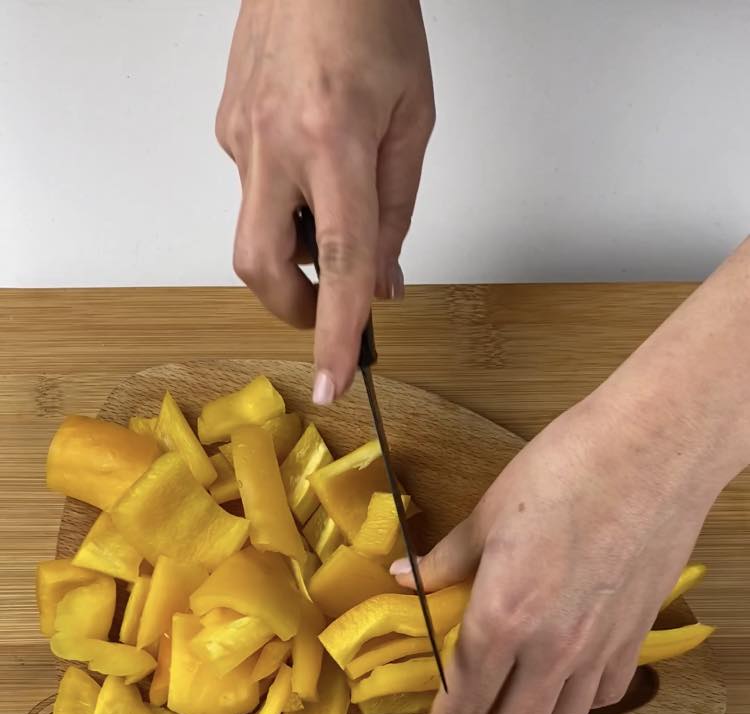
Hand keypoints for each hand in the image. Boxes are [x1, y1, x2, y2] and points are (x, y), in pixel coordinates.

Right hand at [216, 0, 433, 401]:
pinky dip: (285, 197)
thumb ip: (398, 208)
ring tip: (333, 193)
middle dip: (293, 308)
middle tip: (329, 309)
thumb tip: (381, 281)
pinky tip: (309, 153)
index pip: (338, 262)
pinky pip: (253, 188)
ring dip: (295, 243)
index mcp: (333, 141)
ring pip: (256, 230)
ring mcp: (241, 136)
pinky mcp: (225, 126)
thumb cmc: (372, 15)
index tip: (332, 382)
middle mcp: (275, 143)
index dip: (335, 332)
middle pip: (262, 267)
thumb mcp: (413, 117)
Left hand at [395, 391, 724, 713]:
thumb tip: (406, 581)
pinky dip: (577, 700)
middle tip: (470, 709)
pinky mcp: (635, 636)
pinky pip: (602, 697)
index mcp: (501, 618)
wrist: (654, 448)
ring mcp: (598, 647)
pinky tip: (565, 672)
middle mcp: (550, 647)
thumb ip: (446, 562)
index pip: (461, 705)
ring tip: (515, 694)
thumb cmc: (566, 469)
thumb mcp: (488, 513)